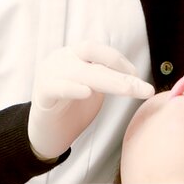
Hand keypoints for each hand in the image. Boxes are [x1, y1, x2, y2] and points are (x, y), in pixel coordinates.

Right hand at [27, 41, 154, 160]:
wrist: (46, 133)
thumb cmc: (72, 108)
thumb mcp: (93, 88)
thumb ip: (107, 78)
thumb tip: (137, 78)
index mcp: (73, 55)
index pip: (97, 50)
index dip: (119, 60)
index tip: (137, 76)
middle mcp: (61, 59)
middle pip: (91, 55)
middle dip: (119, 69)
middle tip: (141, 87)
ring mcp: (49, 74)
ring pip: (81, 72)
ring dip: (108, 81)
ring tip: (128, 90)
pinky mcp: (42, 94)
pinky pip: (57, 87)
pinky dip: (73, 88)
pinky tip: (87, 92)